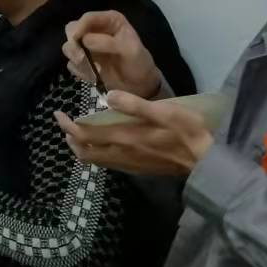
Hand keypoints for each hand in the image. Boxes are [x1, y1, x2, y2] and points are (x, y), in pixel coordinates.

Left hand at [55, 90, 212, 175]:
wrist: (207, 162)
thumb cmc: (189, 132)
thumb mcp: (165, 111)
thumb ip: (135, 104)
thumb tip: (106, 96)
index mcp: (125, 137)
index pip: (86, 134)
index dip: (68, 125)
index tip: (59, 114)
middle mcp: (122, 154)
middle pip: (85, 151)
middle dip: (70, 138)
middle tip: (65, 124)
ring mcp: (130, 165)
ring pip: (96, 160)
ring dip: (82, 148)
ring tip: (77, 135)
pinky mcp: (138, 169)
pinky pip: (109, 164)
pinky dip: (97, 155)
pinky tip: (102, 146)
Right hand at [61, 11, 162, 99]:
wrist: (140, 85)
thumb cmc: (139, 63)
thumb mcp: (130, 50)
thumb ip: (108, 42)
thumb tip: (84, 40)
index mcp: (109, 21)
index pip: (87, 18)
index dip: (80, 27)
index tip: (76, 40)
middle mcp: (95, 30)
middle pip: (72, 30)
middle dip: (74, 44)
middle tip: (81, 58)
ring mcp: (87, 46)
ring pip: (68, 47)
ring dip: (77, 59)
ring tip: (94, 69)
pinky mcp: (83, 62)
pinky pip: (71, 64)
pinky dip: (80, 71)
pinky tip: (94, 76)